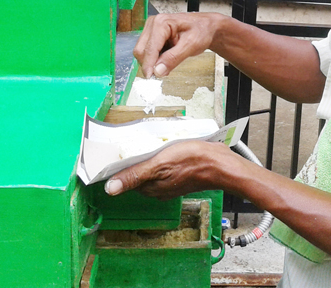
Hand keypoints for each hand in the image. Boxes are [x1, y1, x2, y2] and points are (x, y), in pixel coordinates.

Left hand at [104, 140, 234, 199]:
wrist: (220, 164)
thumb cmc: (192, 162)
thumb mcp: (159, 164)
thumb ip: (134, 175)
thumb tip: (110, 189)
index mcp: (149, 188)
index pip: (126, 178)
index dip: (122, 165)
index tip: (120, 151)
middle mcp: (158, 189)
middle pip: (139, 173)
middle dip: (136, 159)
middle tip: (137, 143)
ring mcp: (170, 183)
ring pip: (152, 170)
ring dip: (150, 157)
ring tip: (154, 143)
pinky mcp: (180, 176)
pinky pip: (165, 167)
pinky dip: (163, 157)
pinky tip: (168, 148)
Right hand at [133, 12, 223, 77]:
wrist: (206, 27)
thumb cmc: (201, 31)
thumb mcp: (191, 45)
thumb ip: (174, 58)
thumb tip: (158, 71)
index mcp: (161, 23)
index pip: (149, 48)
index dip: (148, 64)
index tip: (150, 78)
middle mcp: (153, 24)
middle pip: (141, 50)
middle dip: (150, 64)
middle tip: (165, 71)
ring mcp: (151, 29)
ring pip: (142, 52)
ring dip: (153, 62)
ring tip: (170, 61)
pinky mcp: (152, 36)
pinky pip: (148, 52)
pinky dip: (155, 59)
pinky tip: (167, 58)